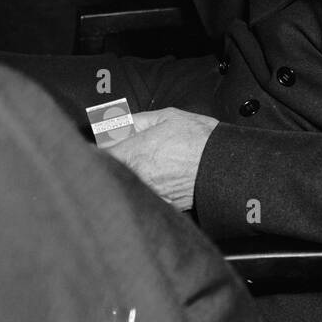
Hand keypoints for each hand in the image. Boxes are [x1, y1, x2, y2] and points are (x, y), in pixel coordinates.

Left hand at [102, 107, 219, 211]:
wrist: (223, 165)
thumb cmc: (199, 140)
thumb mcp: (166, 116)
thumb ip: (135, 120)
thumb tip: (118, 122)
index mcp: (133, 154)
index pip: (98, 154)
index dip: (99, 147)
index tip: (102, 143)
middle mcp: (136, 177)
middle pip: (111, 170)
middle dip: (115, 160)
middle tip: (129, 150)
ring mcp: (148, 193)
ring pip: (127, 183)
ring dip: (131, 174)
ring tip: (151, 162)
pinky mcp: (162, 205)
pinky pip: (145, 194)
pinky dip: (147, 186)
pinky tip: (161, 176)